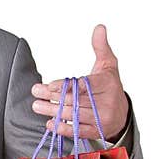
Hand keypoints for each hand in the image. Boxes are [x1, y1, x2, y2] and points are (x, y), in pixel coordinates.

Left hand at [30, 23, 128, 142]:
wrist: (122, 113)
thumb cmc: (110, 86)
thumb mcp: (108, 65)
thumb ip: (101, 47)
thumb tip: (99, 27)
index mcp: (108, 84)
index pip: (84, 86)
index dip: (65, 86)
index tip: (49, 85)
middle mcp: (106, 102)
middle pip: (75, 100)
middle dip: (53, 96)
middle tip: (36, 92)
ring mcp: (102, 119)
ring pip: (74, 115)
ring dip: (53, 111)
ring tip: (37, 105)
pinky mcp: (97, 132)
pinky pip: (78, 131)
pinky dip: (63, 128)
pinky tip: (50, 123)